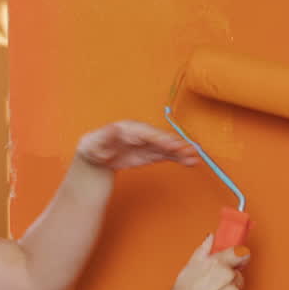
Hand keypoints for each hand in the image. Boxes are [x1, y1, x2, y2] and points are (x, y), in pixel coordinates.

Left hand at [76, 120, 199, 170]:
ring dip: (181, 151)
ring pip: (167, 146)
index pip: (146, 133)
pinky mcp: (151, 153)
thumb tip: (115, 127)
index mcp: (128, 129)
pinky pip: (167, 155)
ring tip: (194, 157)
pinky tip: (190, 162)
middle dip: (175, 144)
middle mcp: (141, 134)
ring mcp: (147, 144)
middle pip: (160, 138)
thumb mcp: (93, 142)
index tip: (171, 144)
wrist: (96, 156)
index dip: (159, 138)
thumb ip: (105, 136)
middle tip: (189, 150)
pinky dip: (178, 158)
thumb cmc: (93, 147)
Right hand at [161, 235, 248, 289]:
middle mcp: (228, 277)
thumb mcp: (189, 268)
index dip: (240, 257)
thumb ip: (203, 251)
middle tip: (213, 287)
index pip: (240, 253)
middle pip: (237, 275)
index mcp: (217, 264)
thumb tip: (210, 238)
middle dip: (229, 280)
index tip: (240, 259)